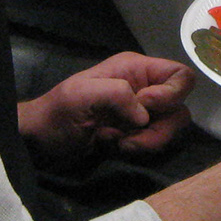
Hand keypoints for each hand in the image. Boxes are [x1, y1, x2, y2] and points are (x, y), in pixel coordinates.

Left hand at [17, 53, 194, 166]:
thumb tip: (145, 115)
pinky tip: (114, 147)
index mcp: (135, 70)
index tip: (145, 107)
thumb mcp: (81, 95)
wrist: (40, 143)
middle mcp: (143, 89)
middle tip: (131, 135)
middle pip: (180, 108)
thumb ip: (117, 94)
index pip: (180, 76)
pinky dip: (139, 150)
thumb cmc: (56, 113)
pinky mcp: (136, 136)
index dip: (171, 94)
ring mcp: (140, 115)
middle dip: (161, 127)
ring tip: (119, 144)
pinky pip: (155, 144)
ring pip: (171, 129)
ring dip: (149, 141)